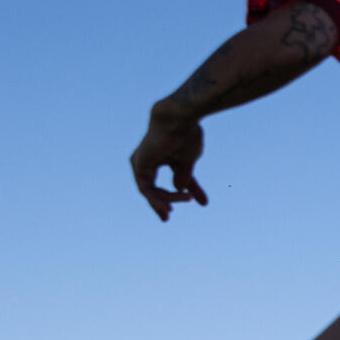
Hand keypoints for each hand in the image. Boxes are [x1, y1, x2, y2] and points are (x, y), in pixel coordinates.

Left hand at [130, 103, 207, 221]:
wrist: (178, 121)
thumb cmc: (186, 136)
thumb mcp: (188, 162)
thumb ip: (184, 176)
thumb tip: (180, 189)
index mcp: (162, 157)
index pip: (175, 178)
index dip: (185, 192)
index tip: (200, 202)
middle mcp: (149, 160)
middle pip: (154, 187)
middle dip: (160, 204)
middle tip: (166, 218)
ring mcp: (142, 163)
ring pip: (150, 190)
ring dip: (163, 201)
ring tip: (172, 211)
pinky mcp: (139, 166)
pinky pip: (146, 189)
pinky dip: (157, 199)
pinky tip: (169, 206)